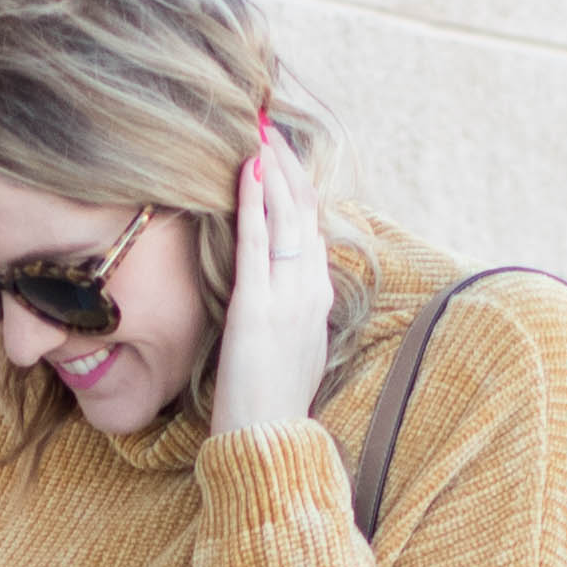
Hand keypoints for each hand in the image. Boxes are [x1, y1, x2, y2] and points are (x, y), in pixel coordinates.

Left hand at [211, 125, 332, 438]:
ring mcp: (287, 300)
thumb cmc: (270, 410)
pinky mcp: (258, 310)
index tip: (279, 153)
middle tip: (266, 120)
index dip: (298, 187)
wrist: (269, 446)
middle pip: (304, 211)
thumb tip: (276, 296)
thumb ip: (289, 316)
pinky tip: (247, 167)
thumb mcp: (290, 353)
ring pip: (287, 217)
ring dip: (273, 168)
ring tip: (257, 127)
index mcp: (318, 300)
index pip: (313, 228)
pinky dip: (254, 202)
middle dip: (287, 163)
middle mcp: (310, 292)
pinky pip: (258, 244)